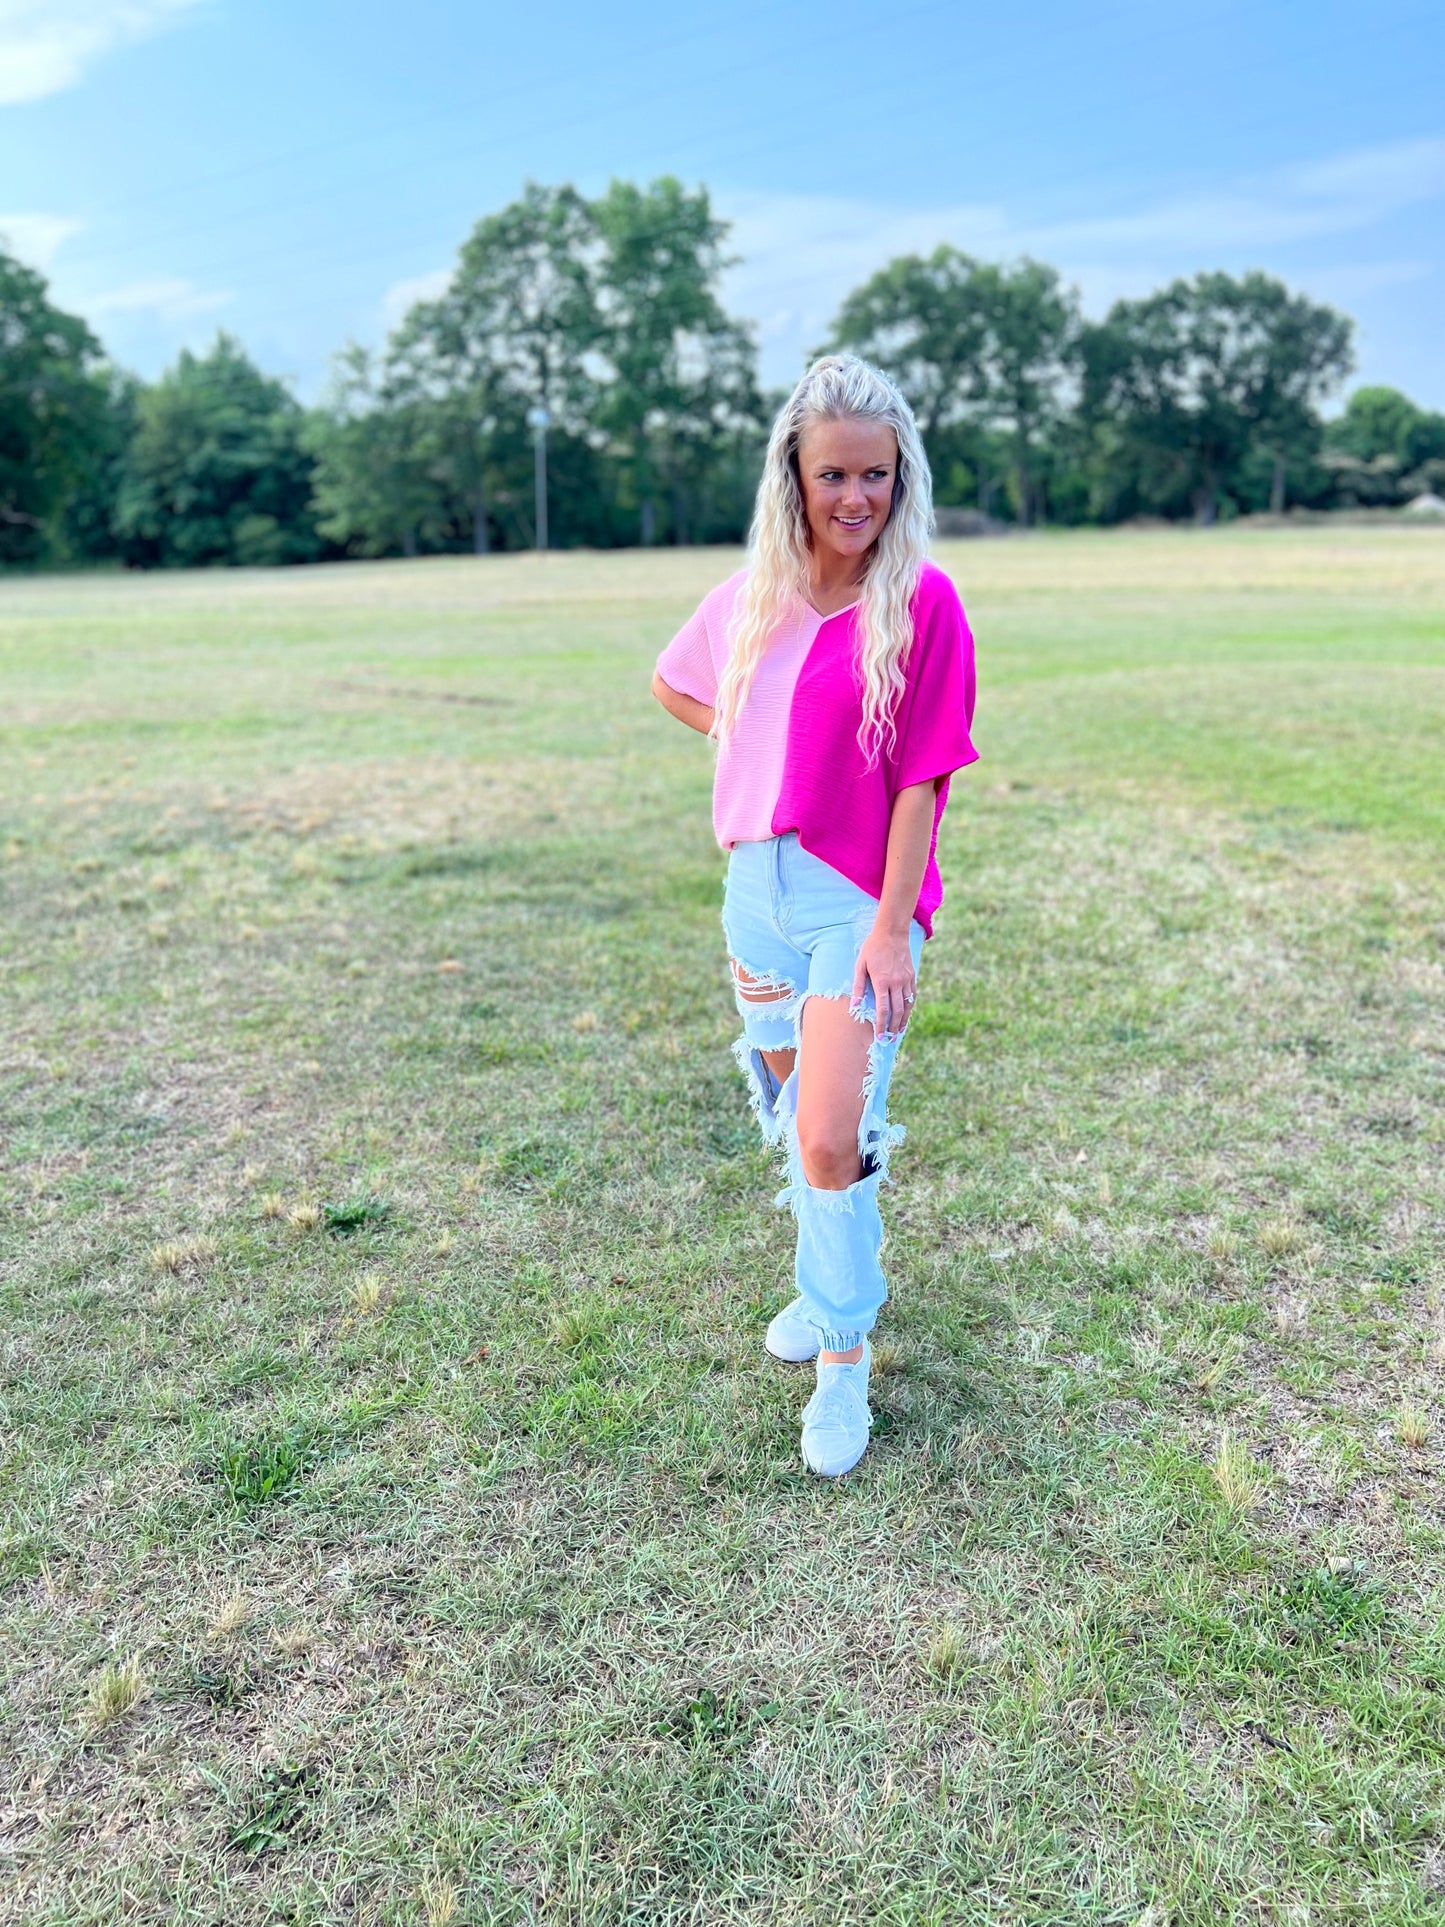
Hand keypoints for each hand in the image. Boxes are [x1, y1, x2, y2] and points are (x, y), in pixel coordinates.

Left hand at [850, 923, 915, 1039]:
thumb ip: (858, 987)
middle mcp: (897, 982)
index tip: (879, 1036)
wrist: (892, 933)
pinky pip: (912, 996)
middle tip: (889, 1039)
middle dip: (893, 1027)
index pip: (882, 1009)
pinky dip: (909, 1008)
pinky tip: (906, 1015)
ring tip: (898, 1032)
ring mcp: (906, 980)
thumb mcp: (860, 965)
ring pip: (907, 1006)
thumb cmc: (872, 948)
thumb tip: (855, 1006)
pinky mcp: (912, 976)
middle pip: (897, 1011)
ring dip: (903, 1021)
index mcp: (882, 981)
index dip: (881, 1025)